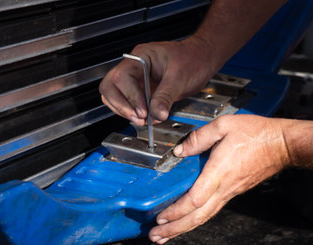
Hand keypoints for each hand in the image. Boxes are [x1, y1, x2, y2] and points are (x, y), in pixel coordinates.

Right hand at [99, 37, 216, 124]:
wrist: (202, 58)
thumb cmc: (193, 58)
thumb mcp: (180, 78)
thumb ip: (166, 96)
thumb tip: (156, 114)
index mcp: (140, 57)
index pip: (121, 78)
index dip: (130, 97)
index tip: (143, 111)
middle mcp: (133, 67)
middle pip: (110, 87)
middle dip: (122, 106)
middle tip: (139, 118)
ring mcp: (136, 79)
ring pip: (114, 96)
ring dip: (125, 111)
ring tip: (143, 120)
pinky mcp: (141, 90)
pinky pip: (128, 103)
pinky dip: (134, 113)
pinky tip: (147, 118)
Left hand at [148, 115, 291, 243]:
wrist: (282, 144)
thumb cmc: (257, 133)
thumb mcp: (225, 125)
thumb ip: (199, 137)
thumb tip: (179, 151)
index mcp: (219, 172)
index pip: (195, 199)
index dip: (176, 211)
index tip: (160, 218)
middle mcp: (224, 187)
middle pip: (197, 216)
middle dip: (175, 228)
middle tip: (156, 237)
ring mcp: (230, 192)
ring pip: (205, 216)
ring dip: (184, 228)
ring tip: (166, 236)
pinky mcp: (234, 191)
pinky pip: (212, 210)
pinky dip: (196, 219)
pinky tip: (188, 221)